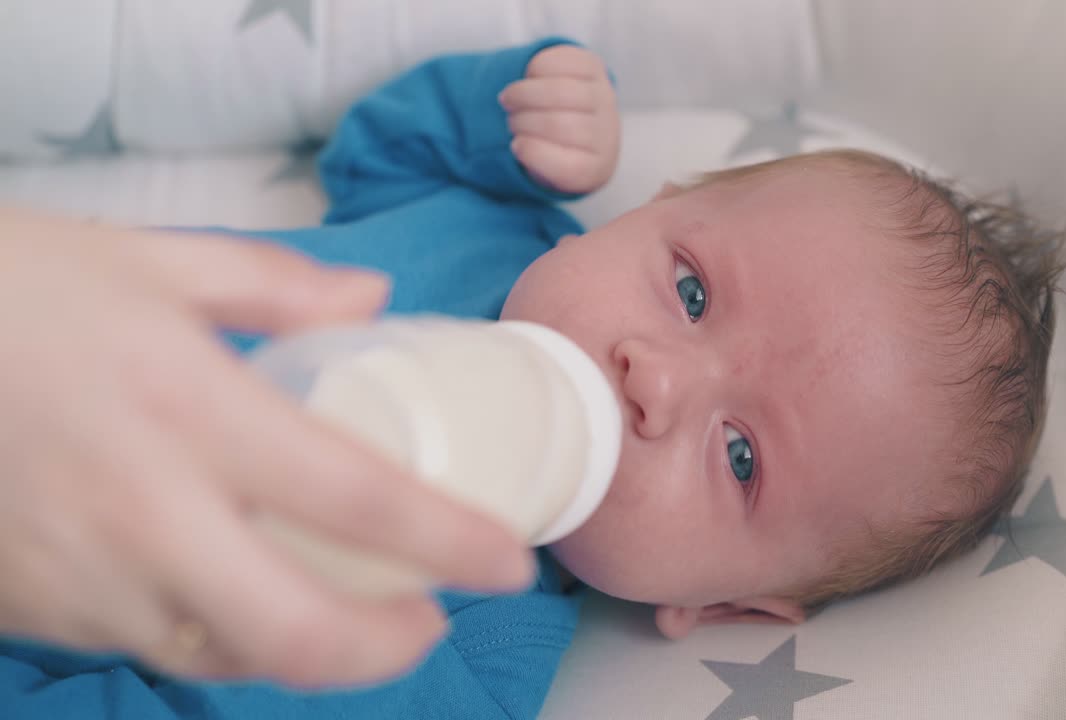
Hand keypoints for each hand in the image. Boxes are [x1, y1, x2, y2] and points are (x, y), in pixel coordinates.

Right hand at [0, 208, 533, 687]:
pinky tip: (237, 593)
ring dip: (303, 648)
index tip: (510, 561)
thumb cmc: (13, 286)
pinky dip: (214, 634)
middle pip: (297, 630)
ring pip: (223, 657)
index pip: (356, 496)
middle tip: (428, 620)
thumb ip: (278, 284)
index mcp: (191, 406)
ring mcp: (82, 573)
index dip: (450, 542)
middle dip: (387, 649)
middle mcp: (144, 508)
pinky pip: (149, 644)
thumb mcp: (153, 260)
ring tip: (347, 609)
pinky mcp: (31, 605)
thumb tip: (373, 298)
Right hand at [500, 44, 620, 194]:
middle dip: (523, 120)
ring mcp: (603, 98)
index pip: (571, 168)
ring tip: (509, 99)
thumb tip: (518, 142)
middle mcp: (606, 134)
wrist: (580, 120)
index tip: (515, 146)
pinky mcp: (594, 67)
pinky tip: (528, 77)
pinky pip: (564, 61)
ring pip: (561, 91)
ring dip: (524, 93)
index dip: (535, 155)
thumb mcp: (542, 169)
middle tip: (510, 120)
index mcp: (594, 168)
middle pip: (560, 125)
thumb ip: (533, 163)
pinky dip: (536, 68)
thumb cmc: (553, 150)